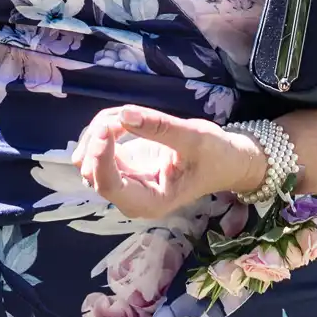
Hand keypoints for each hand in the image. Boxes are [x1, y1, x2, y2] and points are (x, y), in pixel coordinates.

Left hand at [72, 105, 267, 219]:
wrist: (226, 160)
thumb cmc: (216, 156)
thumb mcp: (195, 138)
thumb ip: (159, 128)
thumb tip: (124, 114)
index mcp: (149, 202)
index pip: (109, 186)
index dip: (100, 157)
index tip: (106, 128)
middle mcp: (130, 196)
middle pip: (92, 171)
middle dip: (100, 139)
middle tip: (123, 115)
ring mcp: (125, 180)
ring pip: (90, 157)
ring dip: (101, 130)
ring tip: (128, 114)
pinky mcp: (124, 165)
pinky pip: (101, 146)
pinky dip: (107, 127)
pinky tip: (125, 119)